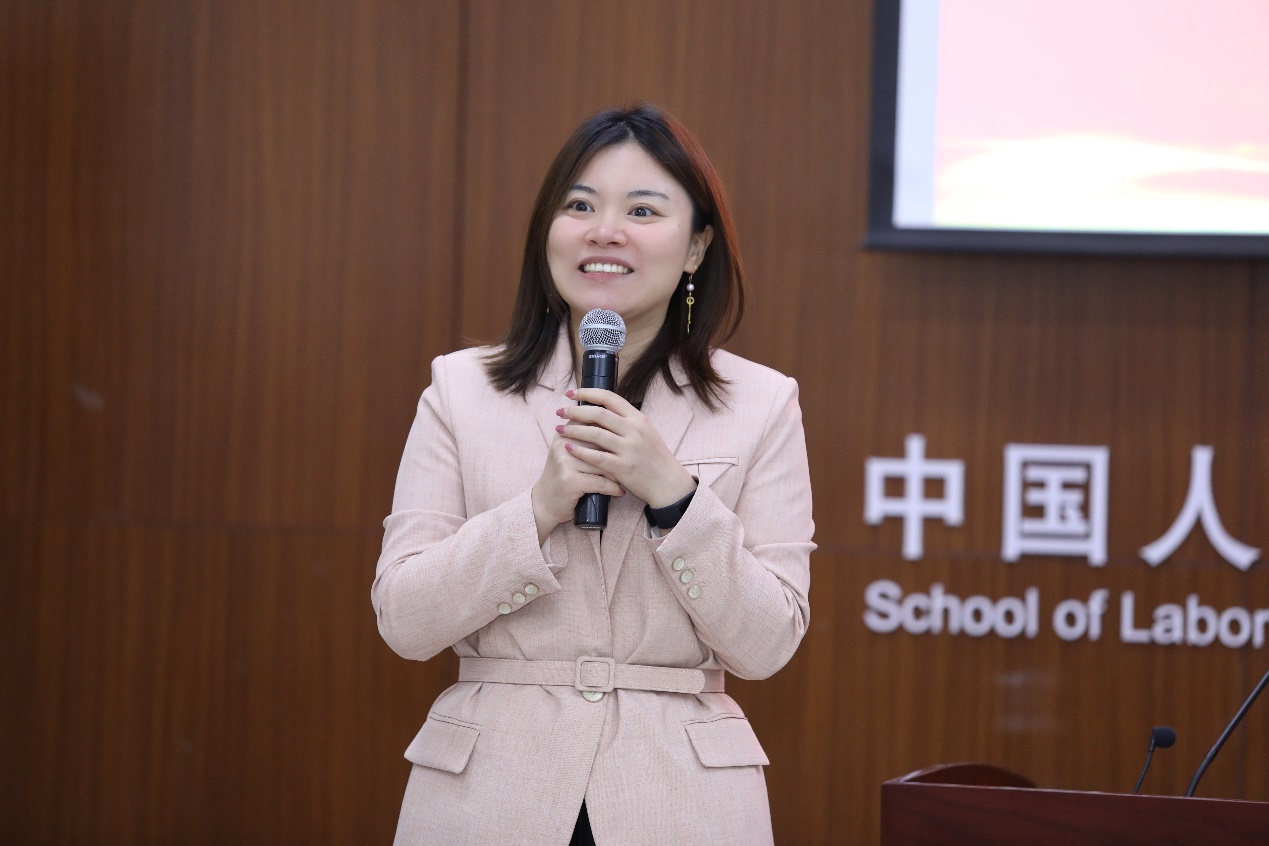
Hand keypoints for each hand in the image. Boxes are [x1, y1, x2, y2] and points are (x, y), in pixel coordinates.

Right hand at [531, 409, 624, 544]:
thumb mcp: (569, 451)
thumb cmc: (564, 476)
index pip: (594, 423)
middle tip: (632, 462)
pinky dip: (613, 488)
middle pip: (602, 442)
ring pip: (604, 463)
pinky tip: (620, 491)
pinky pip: (601, 482)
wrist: (544, 503)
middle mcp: (564, 444)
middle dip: (618, 454)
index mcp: (565, 433)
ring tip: (627, 478)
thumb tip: (612, 419)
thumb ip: (584, 435)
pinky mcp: (570, 480)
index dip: (612, 433)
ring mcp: (566, 462)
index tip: (624, 445)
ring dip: (618, 473)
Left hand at [554, 388, 696, 508]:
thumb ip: (626, 421)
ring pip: (595, 434)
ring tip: (559, 429)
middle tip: (560, 412)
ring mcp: (629, 449)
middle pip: (598, 413)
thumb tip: (601, 408)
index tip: (571, 394)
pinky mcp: (623, 467)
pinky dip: (580, 451)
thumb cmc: (654, 457)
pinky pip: (596, 457)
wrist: (668, 483)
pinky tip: (568, 448)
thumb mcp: (645, 432)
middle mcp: (634, 430)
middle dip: (575, 411)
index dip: (587, 393)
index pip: (609, 397)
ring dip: (573, 430)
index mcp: (638, 418)